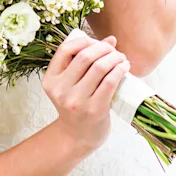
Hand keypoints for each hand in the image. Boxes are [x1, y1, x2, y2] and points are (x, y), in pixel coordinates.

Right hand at [42, 34, 127, 154]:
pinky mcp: (94, 109)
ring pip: (99, 67)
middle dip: (103, 48)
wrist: (78, 136)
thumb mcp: (70, 84)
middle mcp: (61, 90)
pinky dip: (120, 70)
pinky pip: (110, 82)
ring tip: (121, 58)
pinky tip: (125, 67)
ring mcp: (77, 100)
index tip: (96, 43)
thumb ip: (84, 61)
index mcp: (51, 80)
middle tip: (113, 49)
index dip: (84, 41)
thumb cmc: (77, 106)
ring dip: (114, 57)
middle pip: (85, 56)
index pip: (65, 49)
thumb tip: (110, 39)